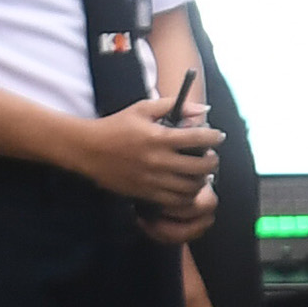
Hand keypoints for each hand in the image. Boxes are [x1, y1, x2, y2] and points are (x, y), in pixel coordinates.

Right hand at [66, 93, 223, 214]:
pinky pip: (176, 201)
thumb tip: (203, 110)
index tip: (219, 136)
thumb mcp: (143, 108)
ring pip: (191, 187)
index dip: (214, 137)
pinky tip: (187, 186)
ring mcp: (153, 180)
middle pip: (200, 166)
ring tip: (201, 173)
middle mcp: (158, 160)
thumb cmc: (117, 126)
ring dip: (202, 180)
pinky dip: (187, 195)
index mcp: (158, 137)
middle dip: (213, 161)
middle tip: (211, 156)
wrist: (88, 150)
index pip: (198, 138)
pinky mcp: (146, 194)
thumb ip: (174, 105)